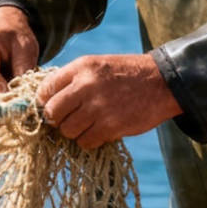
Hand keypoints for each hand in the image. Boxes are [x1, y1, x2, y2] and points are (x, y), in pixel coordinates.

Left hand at [35, 54, 181, 149]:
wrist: (162, 83)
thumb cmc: (126, 75)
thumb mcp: (98, 66)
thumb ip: (72, 79)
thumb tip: (46, 100)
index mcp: (81, 67)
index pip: (45, 88)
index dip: (44, 102)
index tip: (52, 108)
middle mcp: (86, 85)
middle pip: (53, 112)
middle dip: (57, 120)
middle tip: (68, 120)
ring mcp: (98, 107)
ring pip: (67, 130)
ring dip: (74, 132)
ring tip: (87, 125)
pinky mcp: (110, 126)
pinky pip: (85, 142)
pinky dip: (89, 140)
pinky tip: (100, 131)